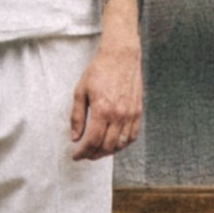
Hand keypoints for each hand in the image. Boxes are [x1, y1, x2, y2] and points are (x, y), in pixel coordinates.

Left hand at [69, 30, 143, 159]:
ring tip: (98, 151)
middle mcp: (119, 115)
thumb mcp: (81, 90)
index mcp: (102, 109)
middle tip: (86, 155)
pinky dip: (122, 145)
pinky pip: (132, 137)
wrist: (121, 56)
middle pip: (107, 146)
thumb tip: (75, 137)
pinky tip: (114, 144)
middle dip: (94, 154)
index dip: (83, 152)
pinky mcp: (138, 112)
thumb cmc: (99, 71)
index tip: (76, 155)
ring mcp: (131, 115)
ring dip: (108, 152)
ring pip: (120, 144)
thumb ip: (77, 116)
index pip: (92, 140)